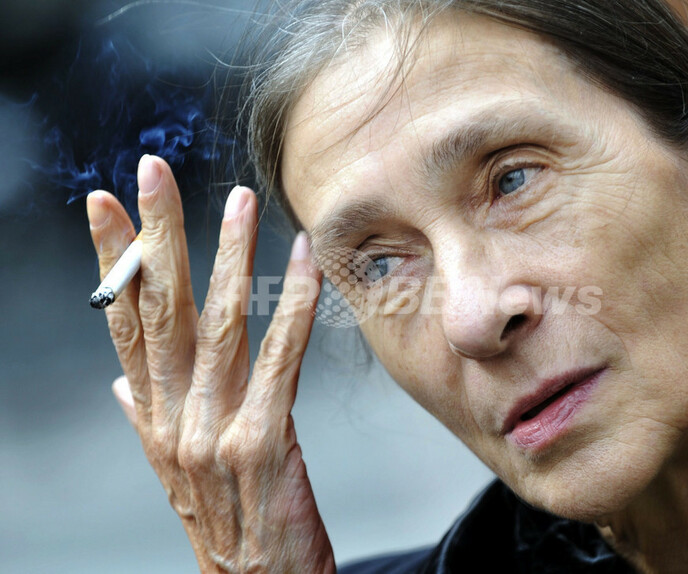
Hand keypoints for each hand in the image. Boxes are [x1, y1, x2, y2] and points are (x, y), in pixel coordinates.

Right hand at [86, 155, 333, 572]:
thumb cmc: (223, 516)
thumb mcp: (173, 469)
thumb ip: (146, 418)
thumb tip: (119, 383)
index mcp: (150, 415)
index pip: (122, 323)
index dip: (112, 261)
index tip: (105, 204)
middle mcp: (172, 415)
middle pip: (160, 309)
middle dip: (156, 234)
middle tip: (153, 171)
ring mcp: (214, 427)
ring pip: (220, 322)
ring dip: (229, 254)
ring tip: (239, 200)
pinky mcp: (263, 440)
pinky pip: (281, 357)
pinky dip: (294, 303)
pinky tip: (303, 261)